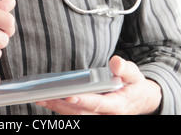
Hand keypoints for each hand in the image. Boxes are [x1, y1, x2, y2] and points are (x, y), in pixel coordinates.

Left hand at [36, 56, 161, 114]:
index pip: (98, 104)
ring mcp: (99, 118)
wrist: (140, 100)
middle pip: (82, 113)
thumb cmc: (134, 85)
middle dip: (62, 105)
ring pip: (76, 116)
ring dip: (57, 107)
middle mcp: (107, 116)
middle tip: (44, 96)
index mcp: (118, 105)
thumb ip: (125, 68)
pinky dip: (61, 108)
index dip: (84, 100)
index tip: (69, 95)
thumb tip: (115, 62)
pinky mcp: (93, 116)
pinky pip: (75, 115)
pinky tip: (48, 100)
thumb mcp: (134, 74)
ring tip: (40, 97)